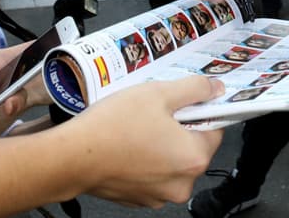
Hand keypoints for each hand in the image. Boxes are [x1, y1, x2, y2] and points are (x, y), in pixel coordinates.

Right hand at [64, 76, 224, 206]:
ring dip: (161, 145)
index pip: (215, 128)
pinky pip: (152, 174)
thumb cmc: (113, 126)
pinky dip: (145, 160)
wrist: (74, 156)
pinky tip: (128, 144)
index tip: (182, 102)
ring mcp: (160, 195)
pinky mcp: (140, 199)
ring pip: (171, 161)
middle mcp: (182, 183)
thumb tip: (214, 89)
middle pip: (193, 147)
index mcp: (194, 157)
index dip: (198, 110)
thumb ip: (193, 89)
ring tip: (136, 127)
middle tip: (154, 111)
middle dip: (178, 128)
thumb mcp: (159, 93)